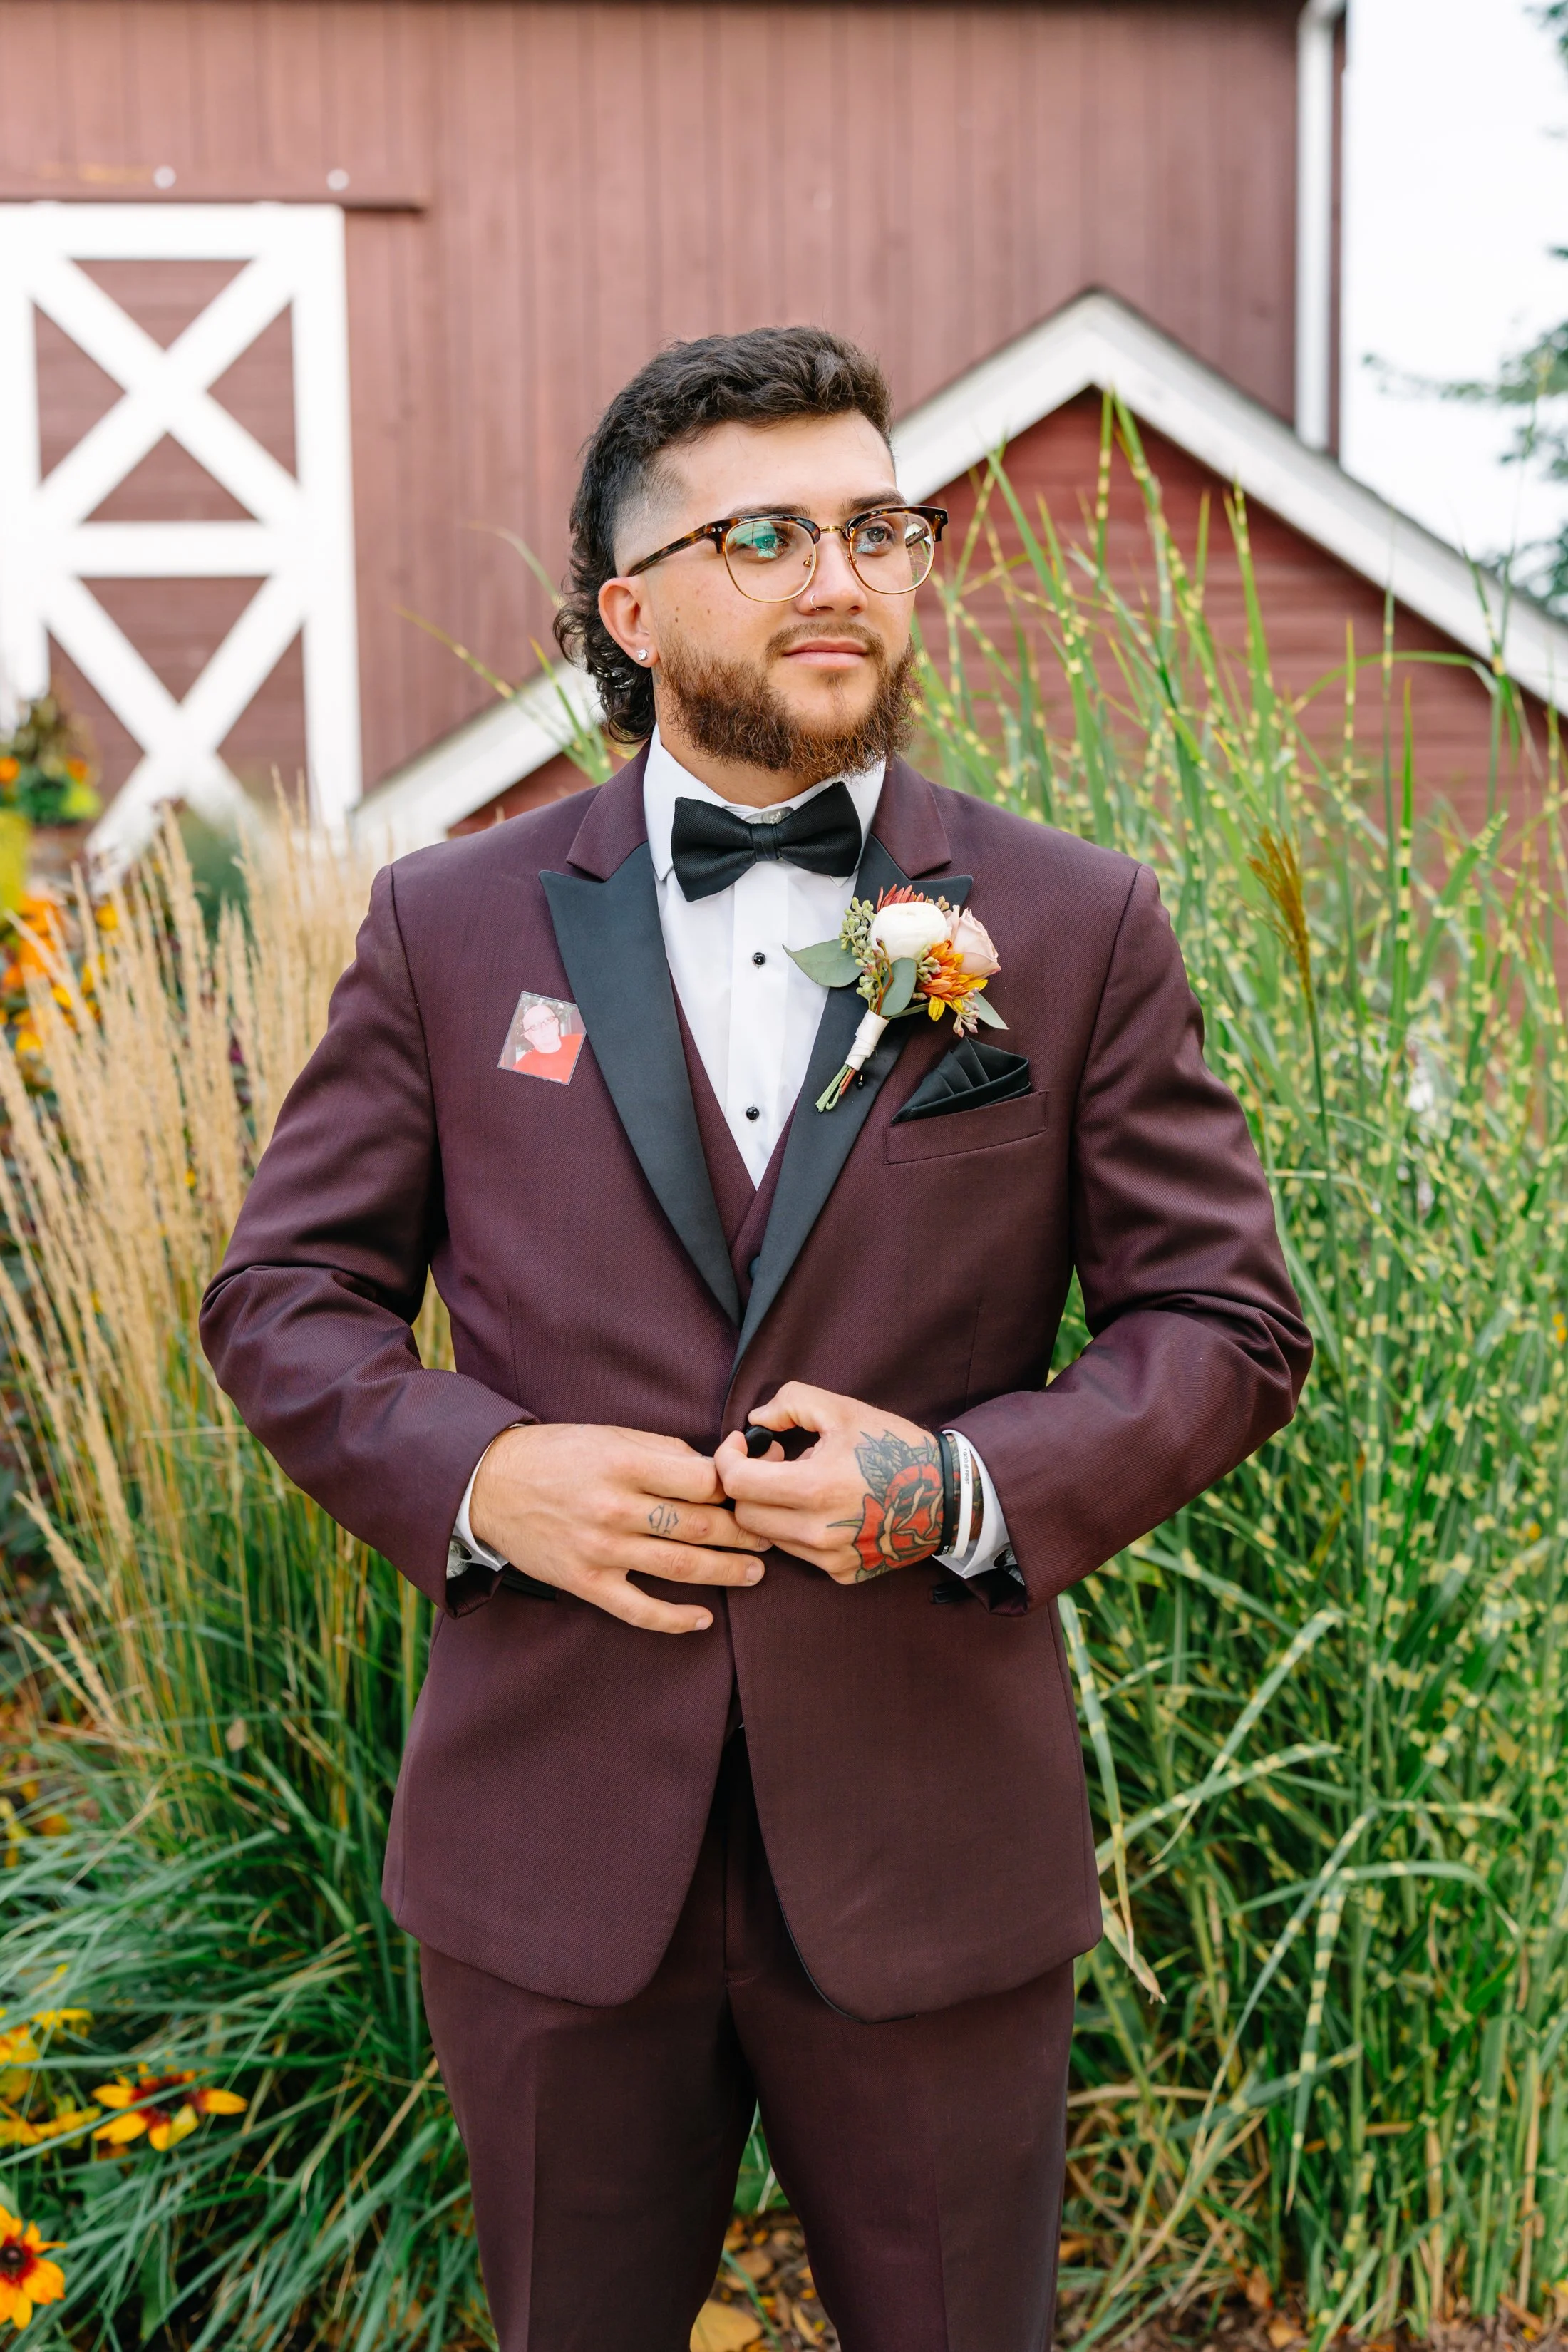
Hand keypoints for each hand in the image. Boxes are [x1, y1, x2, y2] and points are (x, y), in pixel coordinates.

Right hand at [470, 1423, 768, 1633]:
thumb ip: (664, 1452)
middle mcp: (615, 1508)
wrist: (490, 1484)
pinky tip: (703, 1618)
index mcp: (625, 1464)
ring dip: (726, 1572)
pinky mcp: (585, 1582)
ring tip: (756, 1572)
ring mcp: (601, 1549)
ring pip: (680, 1568)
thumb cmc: (558, 1455)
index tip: (755, 1490)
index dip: (737, 1487)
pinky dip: (675, 1619)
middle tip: (771, 1534)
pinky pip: (638, 1610)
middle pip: (700, 1526)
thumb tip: (716, 1468)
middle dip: (745, 1532)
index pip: (702, 1481)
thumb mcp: (611, 1437)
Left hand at [716, 1382, 943, 1584]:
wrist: (947, 1494)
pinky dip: (799, 1529)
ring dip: (773, 1507)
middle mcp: (818, 1532)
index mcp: (815, 1488)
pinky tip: (826, 1507)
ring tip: (804, 1482)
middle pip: (745, 1515)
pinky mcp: (843, 1573)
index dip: (728, 1458)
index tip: (741, 1443)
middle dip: (747, 1485)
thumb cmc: (894, 1447)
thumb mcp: (843, 1409)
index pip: (738, 1483)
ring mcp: (831, 1558)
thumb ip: (790, 1403)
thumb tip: (755, 1421)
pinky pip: (800, 1553)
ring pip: (769, 1536)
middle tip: (773, 1460)